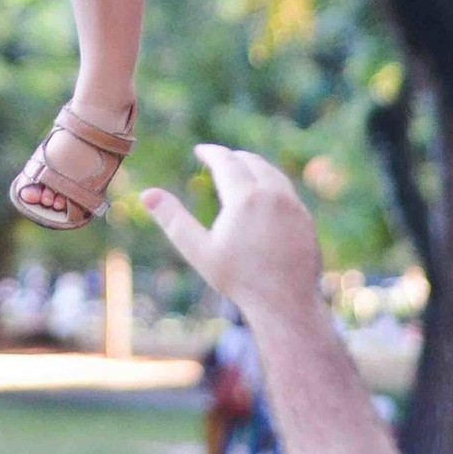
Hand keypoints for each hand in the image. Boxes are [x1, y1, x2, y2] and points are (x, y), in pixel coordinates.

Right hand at [141, 143, 320, 322]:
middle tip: (217, 159)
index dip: (211, 152)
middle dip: (232, 157)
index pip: (226, 161)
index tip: (200, 150)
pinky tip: (262, 195)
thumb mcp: (199, 251)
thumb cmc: (239, 280)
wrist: (287, 303)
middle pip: (251, 161)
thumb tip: (147, 194)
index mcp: (245, 197)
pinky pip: (286, 190)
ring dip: (253, 167)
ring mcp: (293, 205)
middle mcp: (273, 194)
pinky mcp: (305, 218)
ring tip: (239, 172)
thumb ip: (173, 220)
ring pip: (271, 173)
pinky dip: (270, 183)